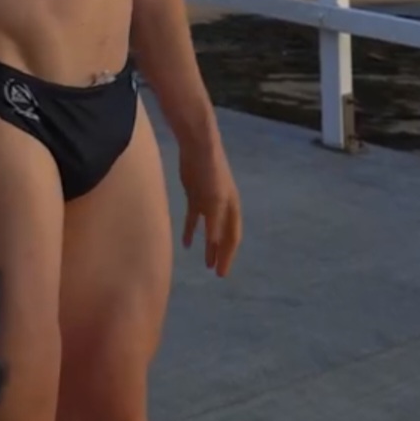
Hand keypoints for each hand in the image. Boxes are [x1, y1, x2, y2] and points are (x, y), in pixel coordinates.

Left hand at [179, 138, 242, 276]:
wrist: (198, 147)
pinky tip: (186, 244)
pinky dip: (191, 231)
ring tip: (206, 263)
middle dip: (222, 254)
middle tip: (217, 273)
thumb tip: (215, 244)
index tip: (222, 273)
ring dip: (209, 246)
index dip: (228, 256)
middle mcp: (223, 207)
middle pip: (224, 236)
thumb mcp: (214, 198)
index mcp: (232, 208)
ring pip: (210, 230)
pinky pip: (194, 219)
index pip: (232, 237)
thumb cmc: (210, 172)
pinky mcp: (195, 195)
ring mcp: (209, 201)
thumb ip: (214, 221)